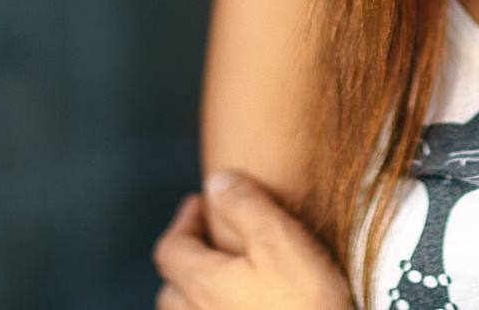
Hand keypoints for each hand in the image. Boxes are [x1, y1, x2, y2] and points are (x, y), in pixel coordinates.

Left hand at [153, 171, 355, 309]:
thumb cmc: (308, 307)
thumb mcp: (282, 242)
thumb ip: (245, 205)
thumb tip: (216, 181)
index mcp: (203, 286)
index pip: (170, 248)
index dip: (183, 220)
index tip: (200, 203)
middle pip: (171, 287)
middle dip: (186, 258)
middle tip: (210, 239)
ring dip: (196, 293)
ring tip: (224, 278)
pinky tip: (242, 308)